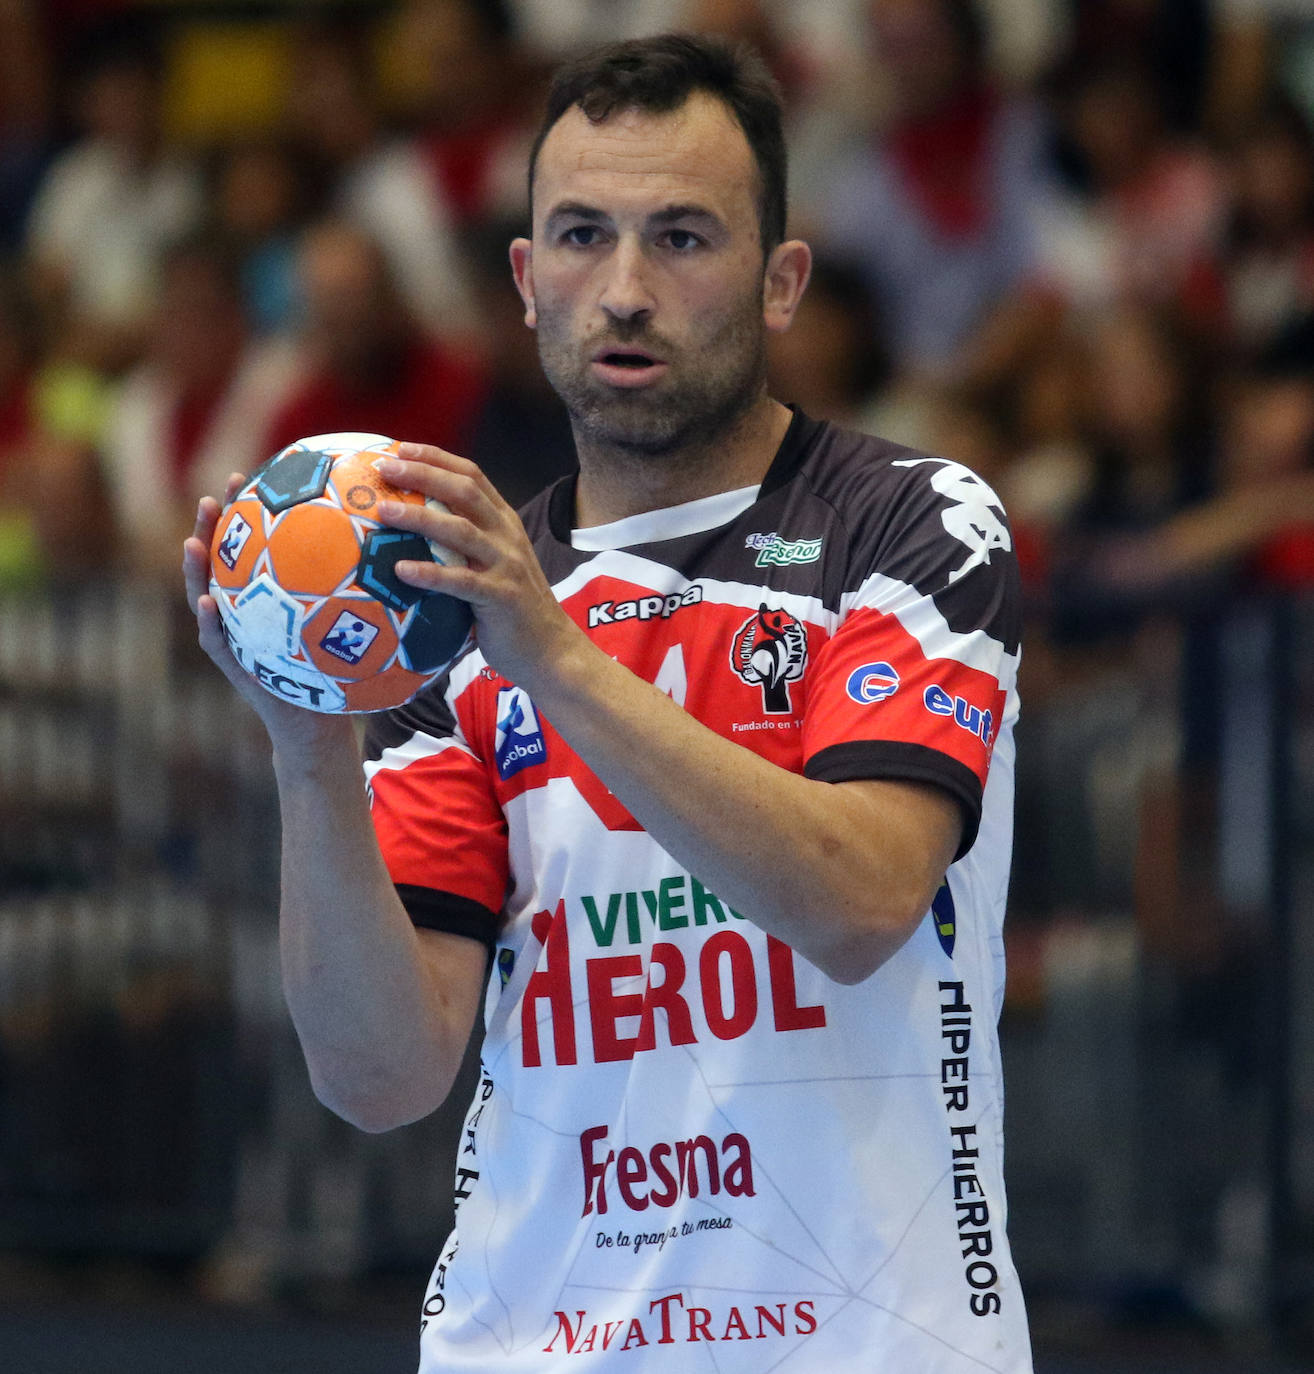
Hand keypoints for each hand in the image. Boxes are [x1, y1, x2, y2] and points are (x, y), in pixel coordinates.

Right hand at [181, 474, 354, 753]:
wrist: (322, 721)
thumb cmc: (340, 671)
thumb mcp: (354, 627)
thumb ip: (365, 591)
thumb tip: (404, 548)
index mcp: (268, 595)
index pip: (253, 545)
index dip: (248, 511)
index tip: (255, 476)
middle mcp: (244, 610)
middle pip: (220, 561)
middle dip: (212, 527)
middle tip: (215, 495)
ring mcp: (233, 636)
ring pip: (204, 596)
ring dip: (196, 570)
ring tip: (193, 542)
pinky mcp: (233, 665)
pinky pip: (216, 641)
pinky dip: (211, 622)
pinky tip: (210, 602)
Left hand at [372, 443, 583, 689]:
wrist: (551, 650)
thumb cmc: (511, 610)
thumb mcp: (494, 565)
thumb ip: (465, 546)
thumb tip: (413, 533)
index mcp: (505, 523)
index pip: (472, 476)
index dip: (436, 458)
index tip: (401, 448)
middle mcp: (507, 536)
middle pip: (464, 491)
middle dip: (423, 474)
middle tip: (385, 468)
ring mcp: (506, 565)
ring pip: (460, 530)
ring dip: (419, 516)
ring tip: (383, 511)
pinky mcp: (501, 597)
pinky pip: (460, 581)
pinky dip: (430, 574)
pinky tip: (401, 570)